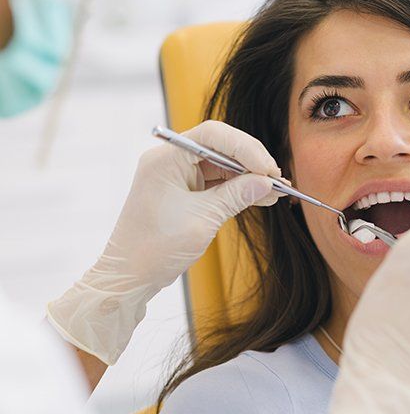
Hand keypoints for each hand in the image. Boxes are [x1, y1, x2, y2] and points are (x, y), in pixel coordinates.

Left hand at [47, 120, 282, 364]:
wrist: (129, 277)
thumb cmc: (154, 249)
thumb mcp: (202, 220)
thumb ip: (236, 196)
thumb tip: (267, 183)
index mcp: (166, 159)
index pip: (213, 136)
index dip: (245, 147)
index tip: (267, 169)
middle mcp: (170, 160)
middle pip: (220, 146)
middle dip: (250, 161)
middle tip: (276, 180)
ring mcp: (177, 174)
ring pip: (222, 164)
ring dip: (248, 176)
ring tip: (275, 190)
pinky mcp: (184, 190)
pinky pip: (217, 181)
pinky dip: (238, 188)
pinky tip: (260, 196)